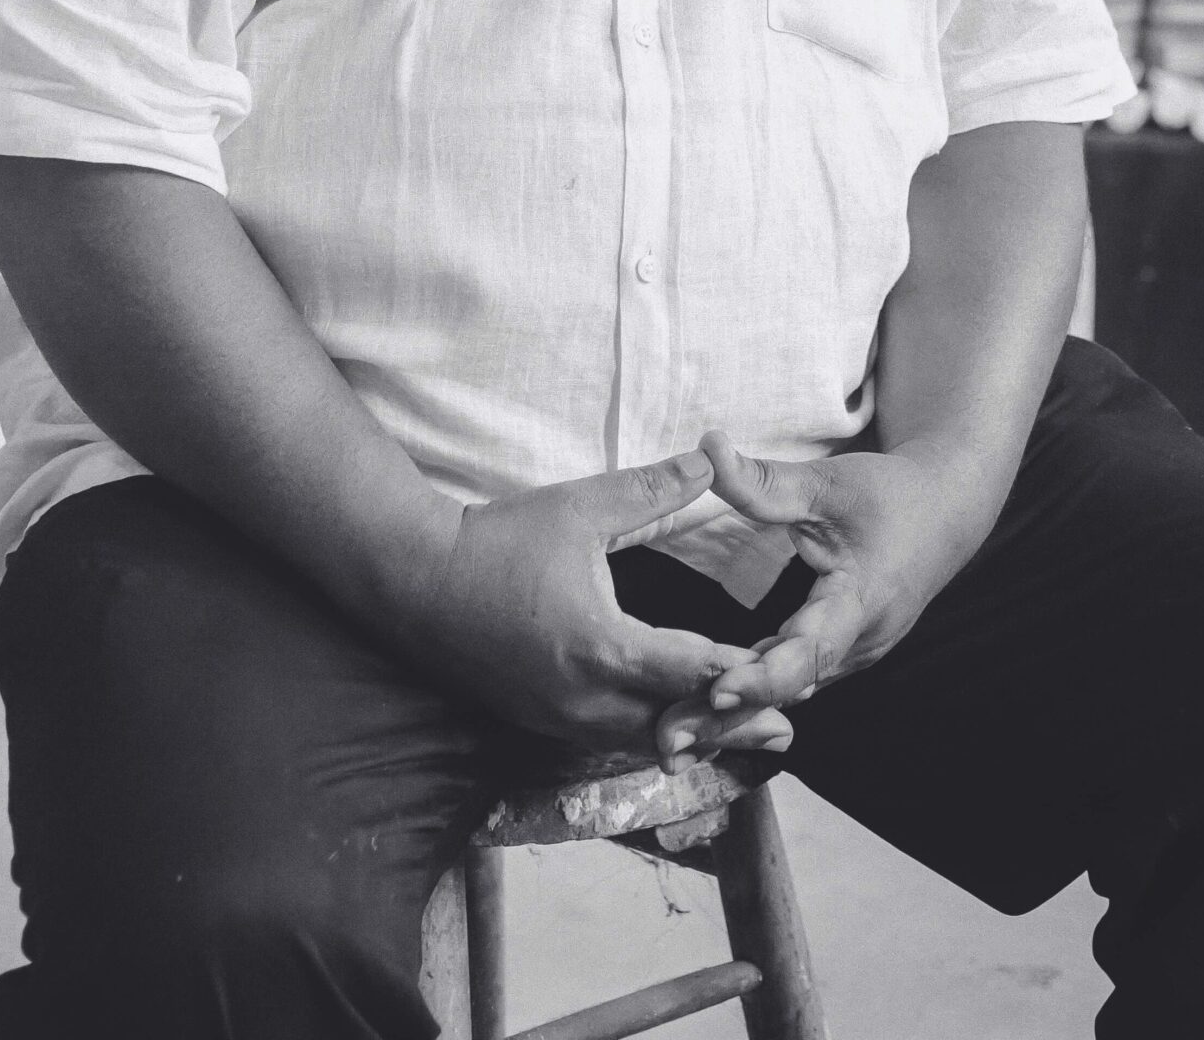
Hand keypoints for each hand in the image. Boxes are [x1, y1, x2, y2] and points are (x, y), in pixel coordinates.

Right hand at [398, 451, 794, 760]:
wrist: (413, 581)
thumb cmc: (496, 540)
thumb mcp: (579, 507)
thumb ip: (650, 490)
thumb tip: (709, 462)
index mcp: (601, 646)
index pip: (692, 671)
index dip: (743, 674)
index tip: (789, 671)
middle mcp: (584, 698)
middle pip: (676, 725)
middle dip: (731, 725)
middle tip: (787, 730)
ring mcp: (558, 718)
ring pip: (641, 741)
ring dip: (691, 736)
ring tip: (741, 735)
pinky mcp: (539, 721)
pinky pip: (608, 740)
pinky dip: (648, 734)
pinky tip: (672, 726)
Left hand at [656, 435, 986, 756]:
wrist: (945, 513)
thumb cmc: (889, 494)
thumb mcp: (829, 482)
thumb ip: (766, 480)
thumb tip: (705, 450)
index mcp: (862, 602)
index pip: (811, 652)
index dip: (766, 676)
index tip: (717, 691)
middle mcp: (859, 643)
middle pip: (790, 690)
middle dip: (730, 715)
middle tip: (668, 739)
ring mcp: (850, 655)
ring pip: (789, 694)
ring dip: (734, 715)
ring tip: (670, 739)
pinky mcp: (837, 654)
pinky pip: (792, 682)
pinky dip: (751, 696)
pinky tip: (701, 712)